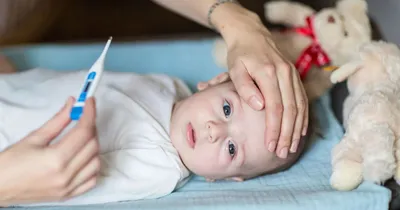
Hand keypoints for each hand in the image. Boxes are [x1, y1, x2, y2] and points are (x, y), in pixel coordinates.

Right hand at [0, 97, 99, 205]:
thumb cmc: (9, 165)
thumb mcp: (34, 138)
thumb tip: (73, 105)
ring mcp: (68, 188)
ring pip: (96, 162)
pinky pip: (92, 180)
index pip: (84, 132)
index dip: (89, 114)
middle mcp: (65, 175)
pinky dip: (92, 167)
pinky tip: (84, 158)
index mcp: (55, 160)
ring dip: (93, 147)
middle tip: (83, 118)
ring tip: (82, 138)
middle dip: (91, 127)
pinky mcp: (68, 195)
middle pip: (92, 145)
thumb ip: (58, 120)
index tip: (89, 103)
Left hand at [210, 4, 308, 158]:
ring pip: (300, 107)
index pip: (274, 107)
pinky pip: (303, 100)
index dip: (273, 129)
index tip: (270, 145)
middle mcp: (285, 73)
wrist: (252, 35)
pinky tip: (300, 132)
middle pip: (290, 110)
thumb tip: (259, 107)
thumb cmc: (240, 55)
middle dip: (286, 134)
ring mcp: (293, 75)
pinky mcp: (295, 77)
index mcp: (269, 72)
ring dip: (296, 129)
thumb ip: (245, 87)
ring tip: (292, 148)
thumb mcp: (235, 68)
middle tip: (282, 153)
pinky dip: (303, 118)